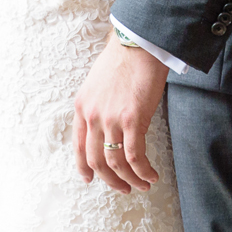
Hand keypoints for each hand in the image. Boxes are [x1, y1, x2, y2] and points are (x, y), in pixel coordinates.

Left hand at [71, 40, 169, 191]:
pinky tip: (151, 175)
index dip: (84, 167)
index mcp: (82, 108)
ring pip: (116, 163)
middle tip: (123, 188)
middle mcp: (92, 116)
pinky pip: (135, 155)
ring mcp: (111, 119)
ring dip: (130, 179)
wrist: (139, 43)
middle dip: (111, 180)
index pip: (79, 147)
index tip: (91, 179)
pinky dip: (143, 170)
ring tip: (142, 185)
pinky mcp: (132, 119)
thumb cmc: (124, 59)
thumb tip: (109, 124)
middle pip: (97, 161)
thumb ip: (99, 106)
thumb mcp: (99, 84)